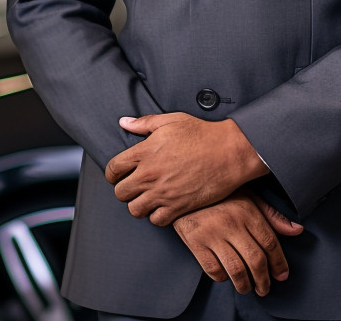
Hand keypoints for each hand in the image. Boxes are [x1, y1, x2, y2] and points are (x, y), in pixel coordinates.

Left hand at [105, 113, 268, 224]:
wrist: (228, 152)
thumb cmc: (201, 134)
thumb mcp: (171, 120)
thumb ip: (144, 123)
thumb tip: (124, 123)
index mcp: (144, 152)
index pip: (113, 169)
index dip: (113, 172)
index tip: (120, 173)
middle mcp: (149, 175)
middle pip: (120, 192)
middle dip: (125, 188)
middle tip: (135, 184)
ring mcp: (162, 193)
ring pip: (134, 209)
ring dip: (138, 203)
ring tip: (147, 196)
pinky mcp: (177, 207)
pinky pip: (155, 220)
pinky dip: (156, 215)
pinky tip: (162, 205)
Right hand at [173, 189, 302, 295]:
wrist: (184, 186)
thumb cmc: (221, 194)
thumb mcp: (248, 196)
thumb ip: (272, 214)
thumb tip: (297, 230)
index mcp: (247, 210)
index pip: (269, 243)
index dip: (279, 263)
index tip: (282, 275)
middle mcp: (231, 222)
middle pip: (255, 260)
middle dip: (264, 280)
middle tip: (265, 288)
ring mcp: (212, 233)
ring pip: (236, 269)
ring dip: (245, 285)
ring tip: (248, 287)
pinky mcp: (195, 242)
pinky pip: (213, 270)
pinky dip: (222, 277)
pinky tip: (226, 275)